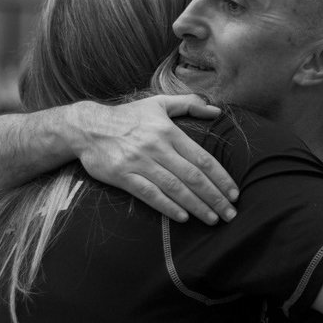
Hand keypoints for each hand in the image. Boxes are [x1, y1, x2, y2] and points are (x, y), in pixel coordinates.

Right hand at [72, 95, 238, 223]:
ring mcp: (139, 162)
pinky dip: (167, 206)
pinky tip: (183, 217)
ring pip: (174, 187)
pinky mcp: (122, 175)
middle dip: (215, 197)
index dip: (221, 178)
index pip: (202, 158)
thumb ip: (189, 104)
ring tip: (212, 219)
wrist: (87, 126)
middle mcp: (157, 147)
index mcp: (169, 131)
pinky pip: (149, 194)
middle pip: (193, 176)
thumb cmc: (127, 116)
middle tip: (230, 214)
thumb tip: (218, 112)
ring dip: (196, 205)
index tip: (235, 193)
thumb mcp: (158, 104)